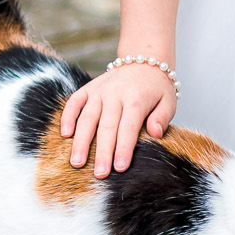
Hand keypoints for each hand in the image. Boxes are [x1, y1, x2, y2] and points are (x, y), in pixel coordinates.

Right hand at [60, 63, 176, 177]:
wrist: (143, 60)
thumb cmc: (156, 88)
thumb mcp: (168, 100)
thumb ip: (162, 117)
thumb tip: (155, 134)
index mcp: (136, 99)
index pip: (128, 127)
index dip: (123, 148)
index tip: (120, 168)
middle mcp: (115, 94)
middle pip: (106, 126)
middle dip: (102, 152)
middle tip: (99, 174)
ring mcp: (99, 90)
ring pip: (87, 118)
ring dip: (81, 141)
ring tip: (77, 162)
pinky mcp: (89, 88)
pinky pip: (74, 102)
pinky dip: (68, 117)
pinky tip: (65, 134)